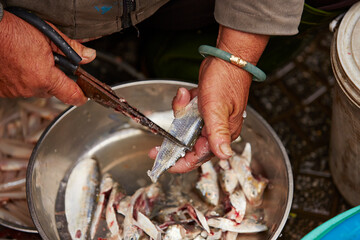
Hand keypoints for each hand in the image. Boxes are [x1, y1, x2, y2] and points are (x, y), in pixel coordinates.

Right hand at [0, 11, 95, 104]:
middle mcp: (30, 88)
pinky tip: (18, 64)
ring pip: (36, 89)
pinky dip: (22, 79)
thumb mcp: (49, 35)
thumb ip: (72, 48)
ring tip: (29, 60)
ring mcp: (15, 90)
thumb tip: (88, 55)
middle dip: (54, 79)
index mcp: (44, 77)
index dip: (80, 96)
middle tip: (48, 62)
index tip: (83, 97)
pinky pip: (20, 88)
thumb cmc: (12, 31)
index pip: (71, 94)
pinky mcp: (3, 90)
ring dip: (37, 78)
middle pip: (52, 90)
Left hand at [149, 26, 268, 172]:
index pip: (200, 157)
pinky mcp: (204, 109)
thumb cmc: (226, 80)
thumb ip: (218, 133)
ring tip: (183, 98)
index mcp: (222, 133)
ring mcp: (210, 119)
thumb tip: (225, 155)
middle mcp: (217, 129)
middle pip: (190, 145)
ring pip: (186, 128)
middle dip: (174, 142)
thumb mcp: (217, 108)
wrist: (226, 58)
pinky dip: (184, 104)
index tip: (165, 165)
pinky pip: (187, 113)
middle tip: (156, 148)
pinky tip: (186, 94)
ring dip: (180, 114)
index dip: (182, 163)